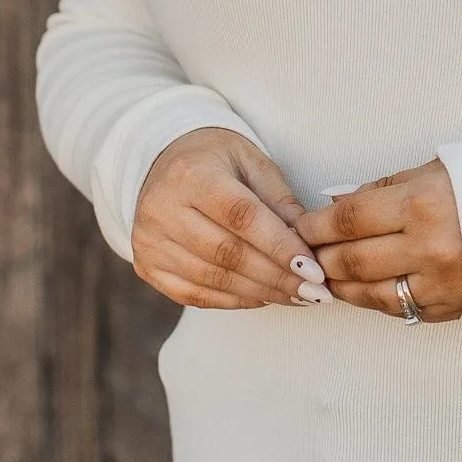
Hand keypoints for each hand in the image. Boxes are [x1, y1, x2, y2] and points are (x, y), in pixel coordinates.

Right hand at [132, 128, 332, 308]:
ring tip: (298, 297)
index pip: (242, 217)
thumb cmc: (217, 160)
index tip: (316, 270)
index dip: (281, 247)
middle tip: (315, 292)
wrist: (163, 161)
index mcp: (190, 175)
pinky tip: (264, 297)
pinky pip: (195, 295)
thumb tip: (309, 243)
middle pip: (227, 254)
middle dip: (278, 277)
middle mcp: (161, 209)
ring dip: (262, 293)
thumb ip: (280, 201)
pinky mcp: (146, 266)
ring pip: (213, 280)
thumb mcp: (254, 163)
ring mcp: (149, 241)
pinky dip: (234, 301)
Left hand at [293, 158, 461, 322]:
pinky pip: (397, 309)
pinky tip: (362, 288)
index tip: (300, 227)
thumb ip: (381, 190)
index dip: (315, 226)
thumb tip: (336, 202)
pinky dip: (373, 299)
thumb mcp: (433, 172)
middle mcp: (428, 247)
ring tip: (325, 274)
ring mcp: (439, 283)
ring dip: (338, 285)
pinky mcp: (450, 307)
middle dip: (319, 257)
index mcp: (421, 204)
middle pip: (350, 260)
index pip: (348, 220)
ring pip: (368, 294)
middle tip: (304, 252)